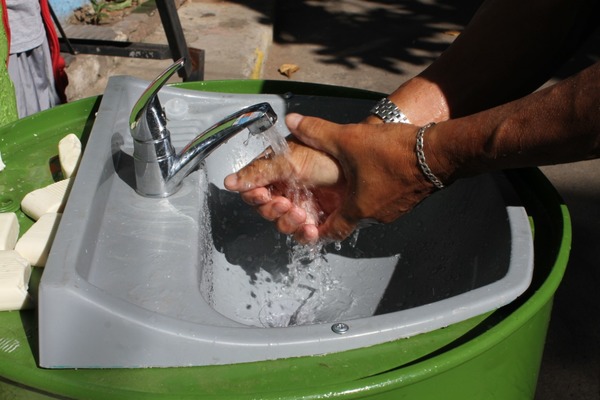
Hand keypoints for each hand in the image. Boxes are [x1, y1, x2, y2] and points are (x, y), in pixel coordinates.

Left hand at [224, 113, 440, 242]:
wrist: (438, 152)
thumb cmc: (393, 152)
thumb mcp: (348, 139)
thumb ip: (317, 131)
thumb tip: (291, 120)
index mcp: (358, 209)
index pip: (331, 231)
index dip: (316, 227)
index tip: (308, 220)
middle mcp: (377, 216)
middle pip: (350, 218)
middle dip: (337, 206)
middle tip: (326, 192)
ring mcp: (396, 210)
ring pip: (369, 208)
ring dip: (358, 196)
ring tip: (351, 177)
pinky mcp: (410, 199)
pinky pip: (386, 199)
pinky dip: (376, 189)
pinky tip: (374, 170)